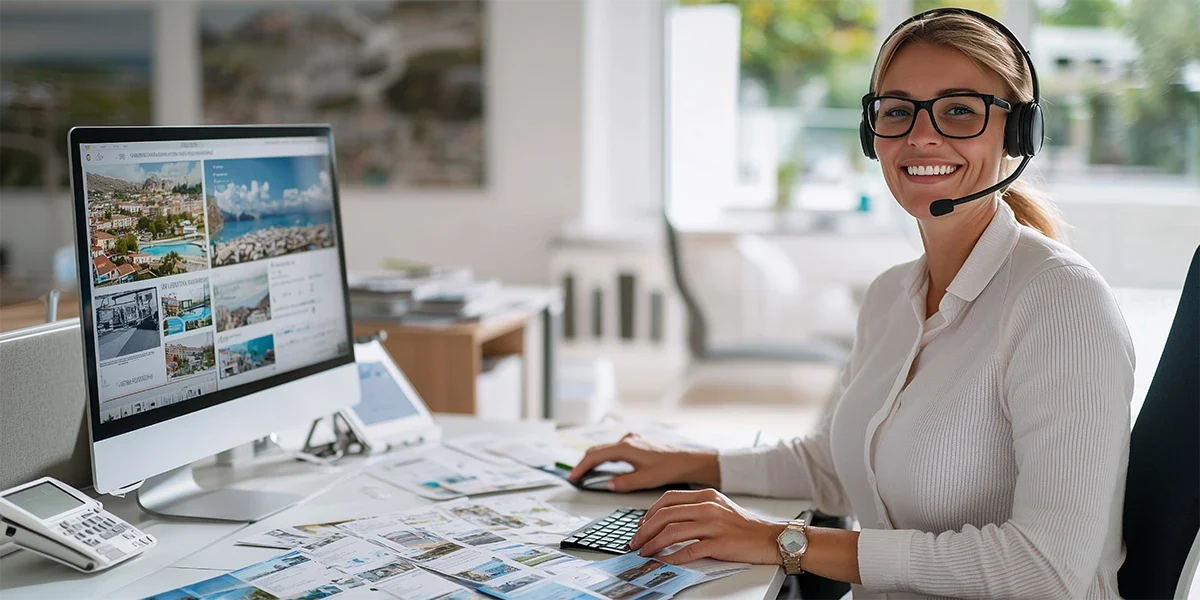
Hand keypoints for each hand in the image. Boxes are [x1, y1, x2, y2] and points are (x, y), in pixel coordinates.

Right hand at [567, 433, 718, 491]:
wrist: (685, 460)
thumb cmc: (668, 468)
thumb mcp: (645, 480)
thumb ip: (624, 483)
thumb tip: (607, 484)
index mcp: (626, 448)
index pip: (595, 456)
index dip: (581, 467)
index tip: (573, 478)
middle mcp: (626, 441)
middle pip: (597, 450)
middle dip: (584, 463)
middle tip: (575, 477)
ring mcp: (630, 441)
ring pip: (604, 449)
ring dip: (593, 460)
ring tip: (585, 473)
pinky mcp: (635, 444)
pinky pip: (613, 449)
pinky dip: (604, 457)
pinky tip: (604, 467)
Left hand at [628, 488, 785, 565]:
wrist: (771, 538)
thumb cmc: (744, 526)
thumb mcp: (719, 507)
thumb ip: (696, 509)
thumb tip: (667, 520)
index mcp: (706, 495)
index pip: (668, 499)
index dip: (649, 513)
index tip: (640, 525)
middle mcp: (708, 507)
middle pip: (665, 516)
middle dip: (645, 530)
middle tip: (635, 542)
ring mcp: (714, 525)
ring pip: (673, 532)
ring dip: (654, 544)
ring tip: (645, 552)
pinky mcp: (719, 543)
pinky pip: (690, 550)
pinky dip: (673, 557)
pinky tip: (665, 561)